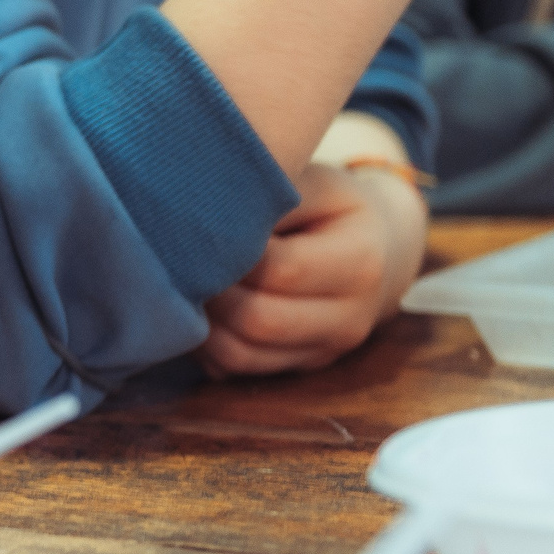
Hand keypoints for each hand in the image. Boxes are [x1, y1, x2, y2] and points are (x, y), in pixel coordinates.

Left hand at [198, 163, 427, 377]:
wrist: (377, 249)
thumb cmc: (331, 208)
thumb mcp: (314, 185)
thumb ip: (270, 195)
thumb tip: (205, 211)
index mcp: (361, 262)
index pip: (279, 269)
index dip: (228, 254)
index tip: (194, 232)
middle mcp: (351, 317)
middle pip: (260, 320)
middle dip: (210, 293)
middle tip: (177, 263)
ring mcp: (327, 350)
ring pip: (242, 355)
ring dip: (201, 325)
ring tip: (181, 286)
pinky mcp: (300, 367)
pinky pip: (237, 369)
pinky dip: (206, 346)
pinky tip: (195, 311)